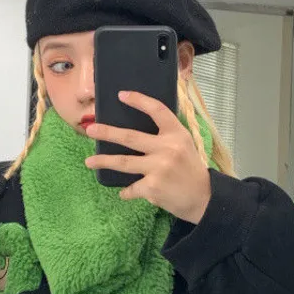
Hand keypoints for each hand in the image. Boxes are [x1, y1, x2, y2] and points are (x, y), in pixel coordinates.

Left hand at [84, 91, 211, 223]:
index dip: (139, 101)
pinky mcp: (152, 187)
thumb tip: (134, 135)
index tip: (122, 95)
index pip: (157, 110)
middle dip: (107, 133)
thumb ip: (165, 137)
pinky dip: (127, 191)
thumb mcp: (184, 146)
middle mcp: (167, 148)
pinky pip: (131, 188)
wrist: (204, 198)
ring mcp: (158, 167)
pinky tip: (124, 192)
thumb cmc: (190, 170)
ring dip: (103, 161)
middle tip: (91, 130)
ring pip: (123, 162)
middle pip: (130, 137)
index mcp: (176, 134)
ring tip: (89, 162)